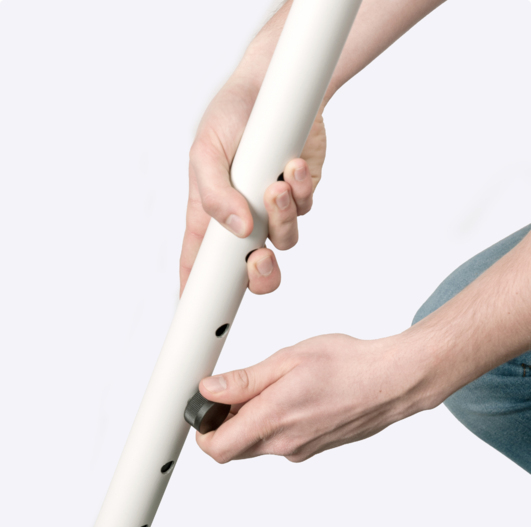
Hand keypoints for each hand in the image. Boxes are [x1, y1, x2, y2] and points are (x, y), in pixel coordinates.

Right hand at [179, 74, 326, 295]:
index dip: (199, 293)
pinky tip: (293, 164)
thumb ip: (214, 194)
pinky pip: (305, 209)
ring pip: (284, 242)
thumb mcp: (205, 150)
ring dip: (283, 218)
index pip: (199, 265)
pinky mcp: (300, 194)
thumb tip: (238, 230)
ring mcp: (272, 210)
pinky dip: (302, 190)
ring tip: (277, 186)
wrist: (273, 83)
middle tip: (260, 260)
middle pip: (250, 272)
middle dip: (259, 276)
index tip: (201, 317)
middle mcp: (241, 218)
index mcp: (209, 214)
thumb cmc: (229, 115)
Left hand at [195, 333, 432, 462]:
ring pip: (258, 444)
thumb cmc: (348, 365)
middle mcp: (285, 444)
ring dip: (254, 421)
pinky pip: (281, 442)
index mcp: (274, 419)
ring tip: (276, 386)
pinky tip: (296, 396)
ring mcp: (301, 450)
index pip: (217, 449)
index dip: (202, 430)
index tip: (204, 407)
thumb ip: (245, 381)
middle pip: (234, 448)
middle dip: (226, 423)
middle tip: (239, 390)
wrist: (393, 382)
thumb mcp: (288, 359)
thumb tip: (208, 391)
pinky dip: (277, 423)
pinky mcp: (313, 449)